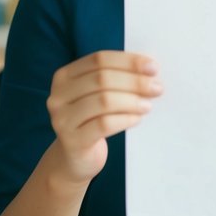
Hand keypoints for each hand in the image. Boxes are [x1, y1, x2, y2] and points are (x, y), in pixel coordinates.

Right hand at [45, 50, 160, 184]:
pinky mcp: (72, 140)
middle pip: (101, 79)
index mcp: (65, 76)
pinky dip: (125, 119)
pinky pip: (104, 124)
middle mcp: (58, 95)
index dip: (128, 61)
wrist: (75, 157)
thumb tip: (150, 69)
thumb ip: (117, 78)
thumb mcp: (100, 95)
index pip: (99, 59)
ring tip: (148, 105)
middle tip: (157, 88)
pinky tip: (137, 119)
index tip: (153, 68)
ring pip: (103, 101)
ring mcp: (62, 118)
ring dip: (132, 101)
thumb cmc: (94, 119)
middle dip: (134, 82)